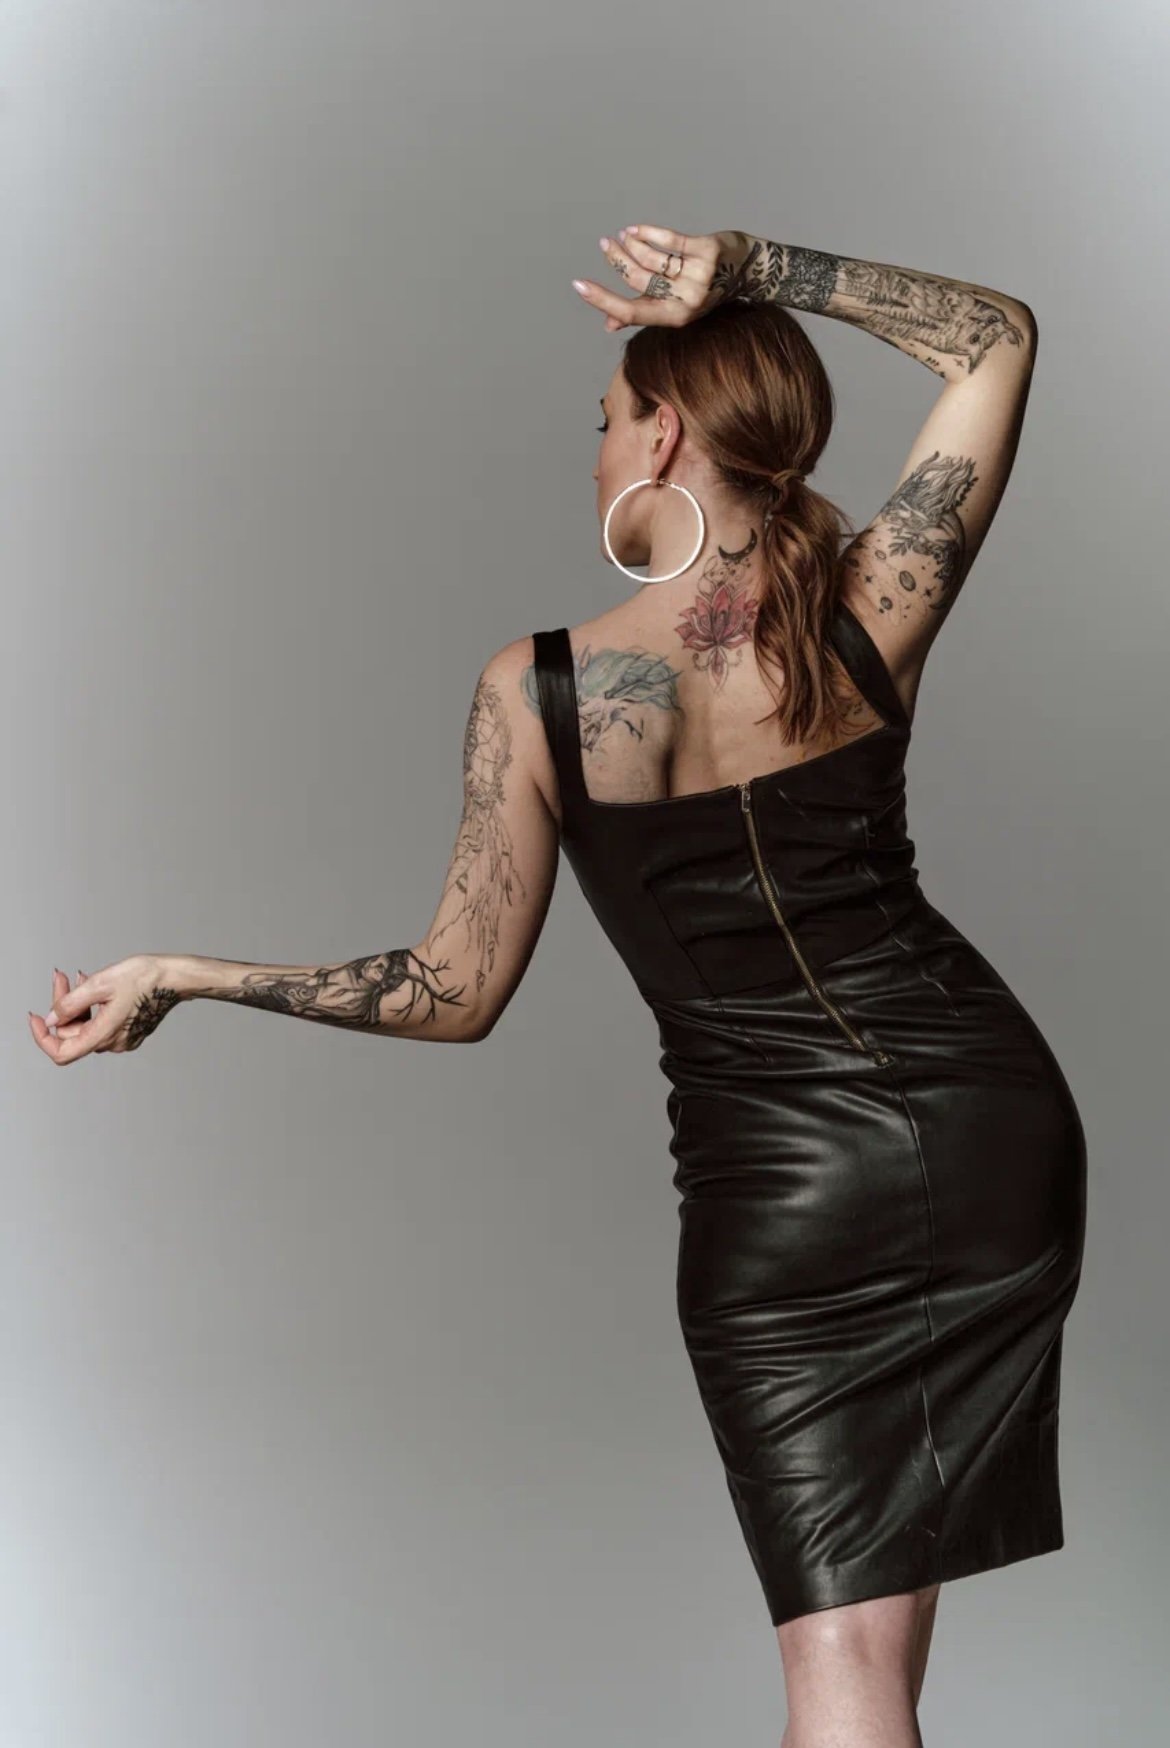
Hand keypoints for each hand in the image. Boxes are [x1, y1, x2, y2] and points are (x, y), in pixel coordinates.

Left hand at [28, 956, 182, 1064]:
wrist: (175, 979)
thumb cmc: (145, 978)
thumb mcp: (100, 983)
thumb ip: (69, 1004)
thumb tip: (50, 1020)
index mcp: (103, 1035)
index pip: (61, 1052)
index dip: (42, 1037)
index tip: (34, 1018)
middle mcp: (112, 1043)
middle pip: (72, 1032)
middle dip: (62, 1005)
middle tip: (63, 977)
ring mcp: (121, 1039)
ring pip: (86, 1025)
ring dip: (77, 1003)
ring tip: (82, 977)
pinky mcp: (128, 1031)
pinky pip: (100, 1023)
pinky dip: (92, 1006)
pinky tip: (95, 987)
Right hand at [572, 223, 741, 332]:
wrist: (749, 271)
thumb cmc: (708, 290)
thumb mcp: (676, 307)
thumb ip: (644, 312)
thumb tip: (609, 324)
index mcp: (676, 318)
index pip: (632, 312)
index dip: (603, 300)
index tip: (579, 285)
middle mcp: (687, 300)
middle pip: (639, 279)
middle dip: (617, 260)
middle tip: (604, 245)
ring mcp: (699, 276)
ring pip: (652, 258)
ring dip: (631, 244)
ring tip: (622, 236)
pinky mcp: (707, 251)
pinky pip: (670, 240)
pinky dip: (648, 233)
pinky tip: (635, 229)